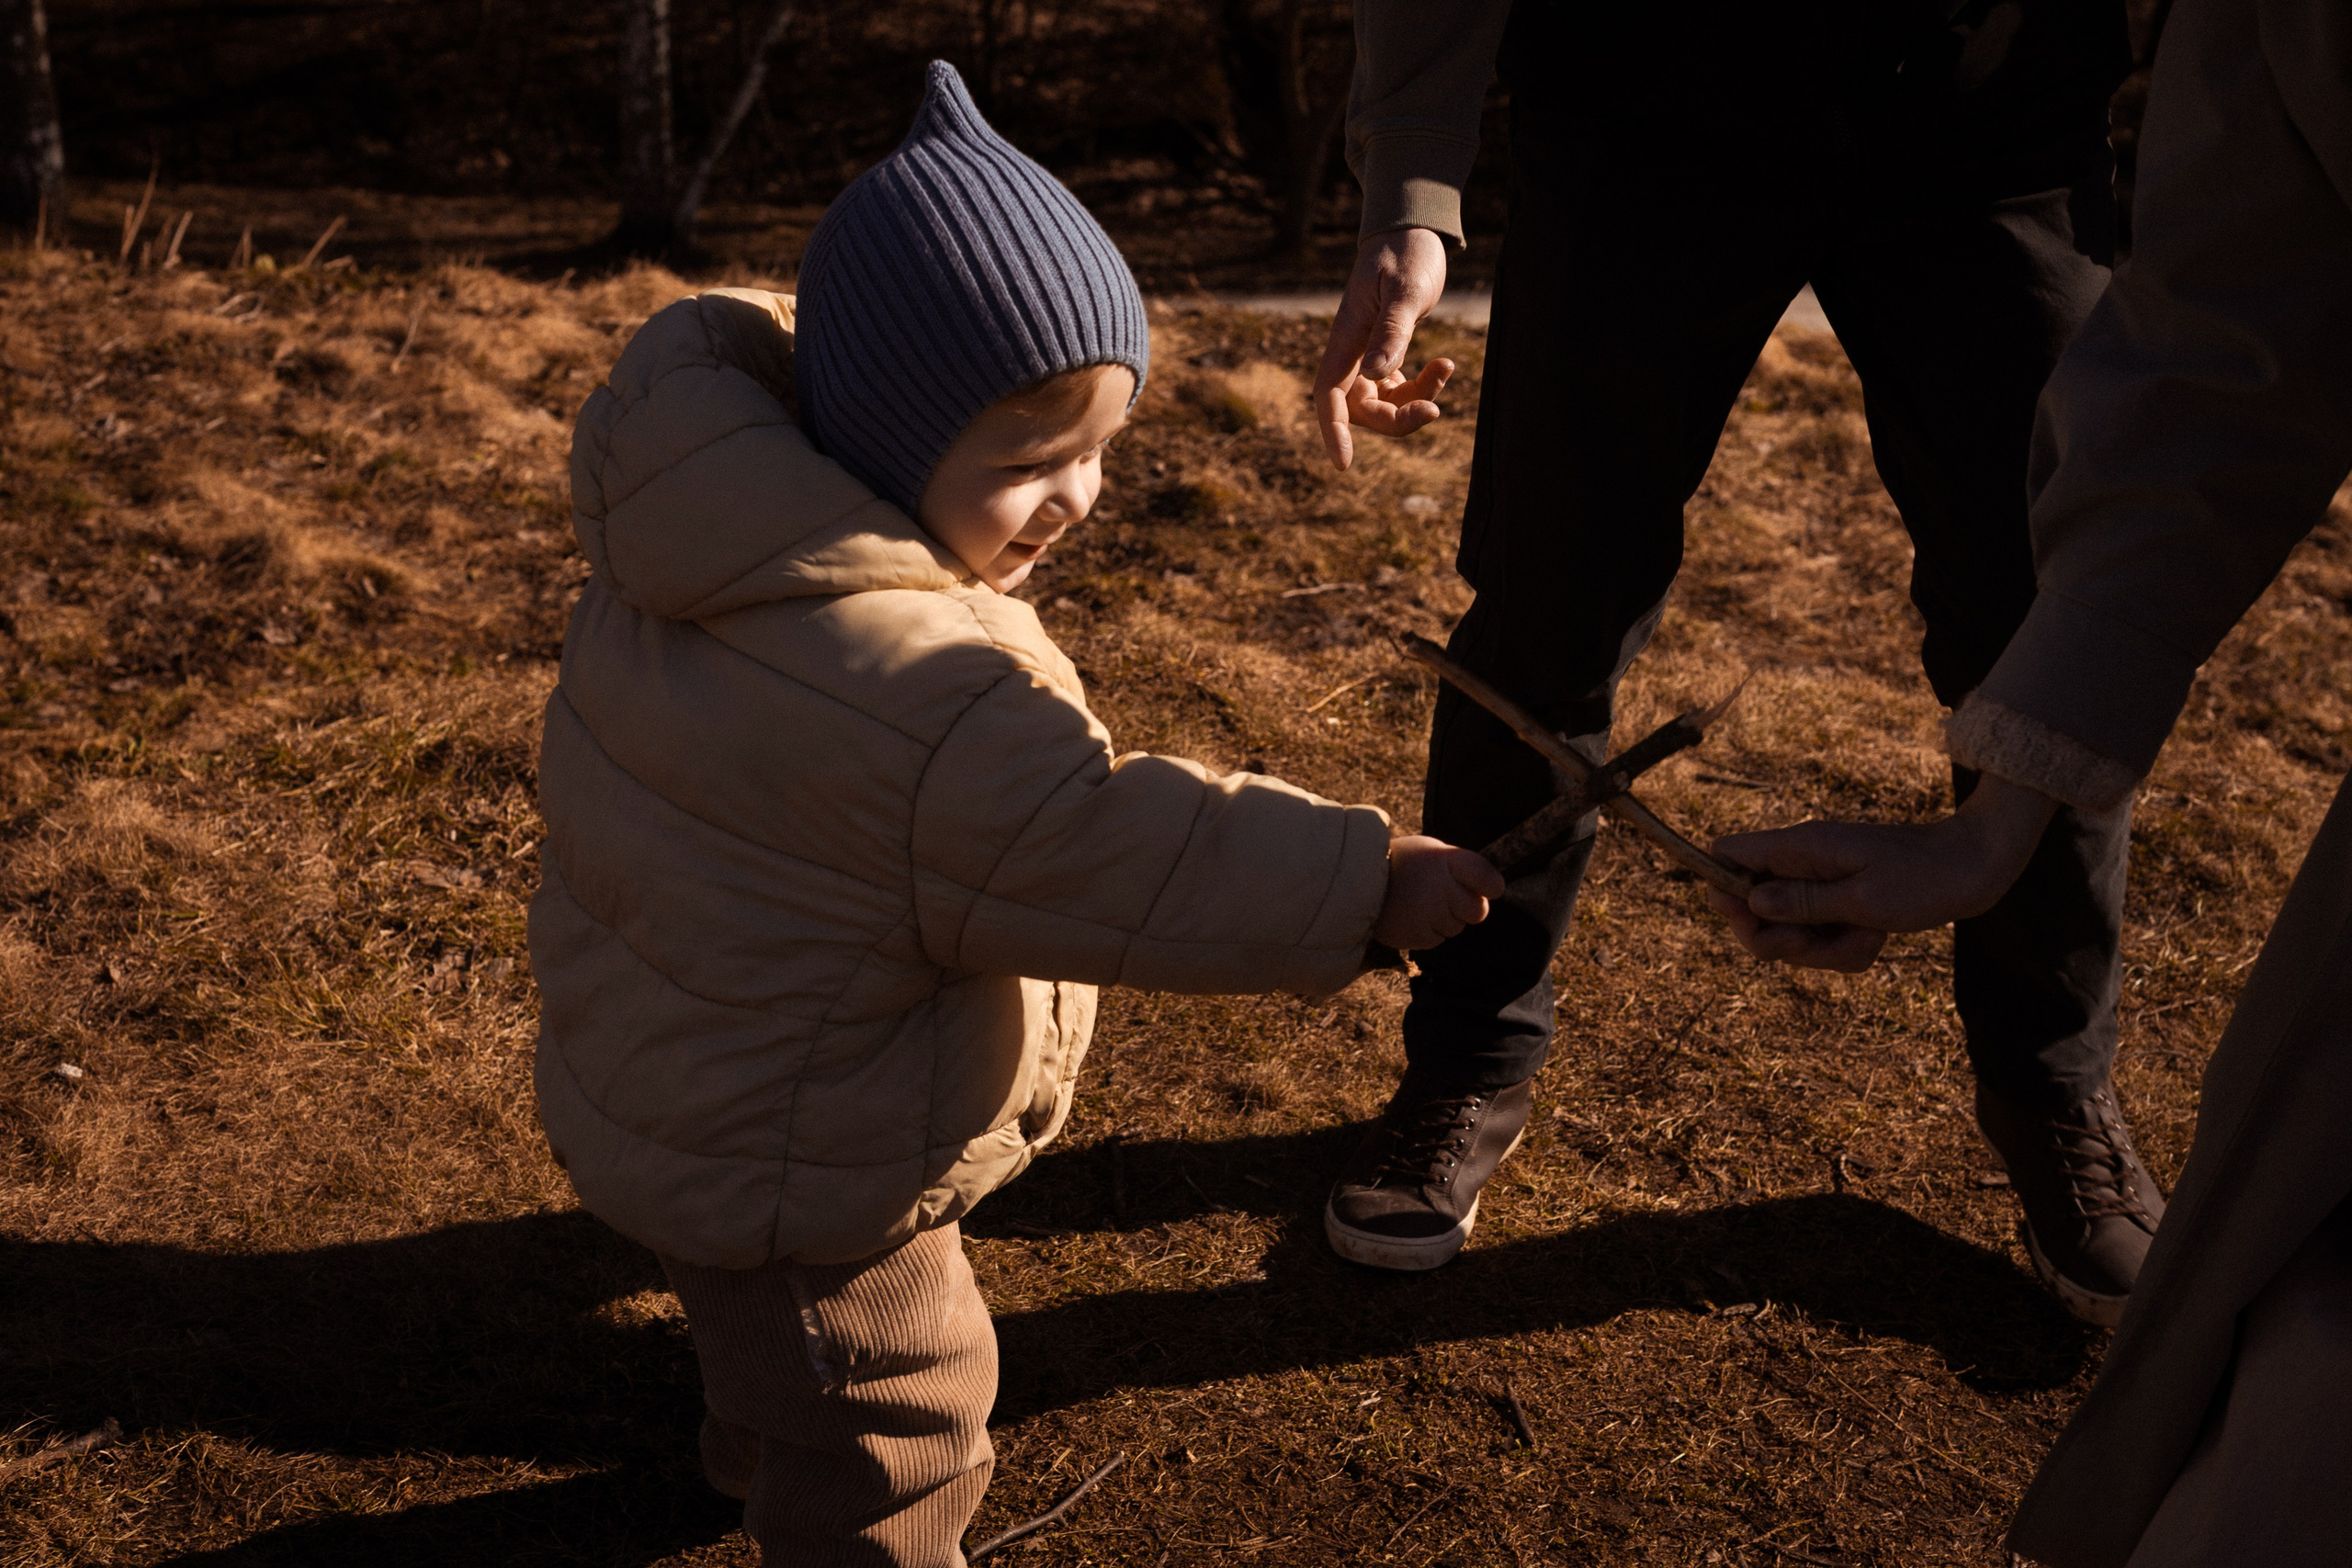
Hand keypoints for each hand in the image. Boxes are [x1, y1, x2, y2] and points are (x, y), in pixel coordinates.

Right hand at [1313, 228, 1453, 469]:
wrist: (1413, 230)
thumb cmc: (1405, 254)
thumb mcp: (1403, 290)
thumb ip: (1392, 333)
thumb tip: (1380, 376)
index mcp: (1346, 338)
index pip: (1329, 395)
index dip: (1332, 430)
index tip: (1343, 463)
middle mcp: (1353, 353)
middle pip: (1361, 409)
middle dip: (1395, 420)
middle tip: (1435, 409)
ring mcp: (1369, 355)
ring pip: (1383, 403)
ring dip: (1414, 403)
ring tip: (1445, 369)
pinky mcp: (1389, 351)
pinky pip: (1400, 388)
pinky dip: (1424, 385)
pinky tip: (1446, 364)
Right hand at [1374, 835, 1505, 951]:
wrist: (1355, 883)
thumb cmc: (1400, 864)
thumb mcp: (1429, 851)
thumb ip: (1458, 866)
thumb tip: (1489, 887)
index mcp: (1444, 859)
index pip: (1486, 877)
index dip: (1492, 885)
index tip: (1491, 888)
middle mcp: (1440, 886)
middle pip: (1478, 910)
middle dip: (1468, 908)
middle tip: (1447, 897)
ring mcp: (1429, 913)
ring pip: (1457, 927)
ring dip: (1445, 920)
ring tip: (1420, 903)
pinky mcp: (1418, 935)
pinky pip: (1438, 939)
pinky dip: (1428, 932)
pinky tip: (1411, 916)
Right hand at [1706, 774, 2061, 971]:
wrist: (1979, 867)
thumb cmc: (1926, 877)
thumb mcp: (1863, 898)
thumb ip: (1803, 902)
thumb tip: (1748, 901)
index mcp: (1799, 849)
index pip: (1727, 856)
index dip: (1723, 891)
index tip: (1750, 919)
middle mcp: (1802, 866)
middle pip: (1753, 911)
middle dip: (1780, 940)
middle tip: (1815, 942)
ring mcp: (1822, 886)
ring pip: (1791, 934)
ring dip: (1822, 951)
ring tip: (1867, 937)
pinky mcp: (1843, 904)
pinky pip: (1824, 940)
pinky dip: (1846, 949)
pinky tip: (1876, 938)